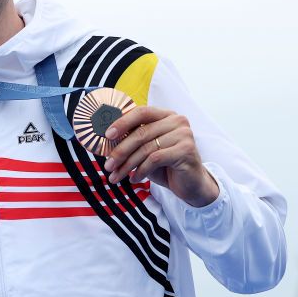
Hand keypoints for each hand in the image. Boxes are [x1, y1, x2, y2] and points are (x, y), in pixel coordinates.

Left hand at [102, 105, 218, 206]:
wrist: (190, 184)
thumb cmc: (165, 165)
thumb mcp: (146, 149)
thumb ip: (132, 139)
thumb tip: (107, 137)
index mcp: (166, 115)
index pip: (141, 112)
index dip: (122, 122)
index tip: (107, 135)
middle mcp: (177, 121)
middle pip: (141, 133)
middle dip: (120, 151)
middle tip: (107, 165)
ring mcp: (184, 134)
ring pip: (146, 148)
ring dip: (127, 165)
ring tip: (116, 176)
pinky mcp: (186, 150)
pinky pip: (155, 159)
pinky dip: (141, 170)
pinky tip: (134, 179)